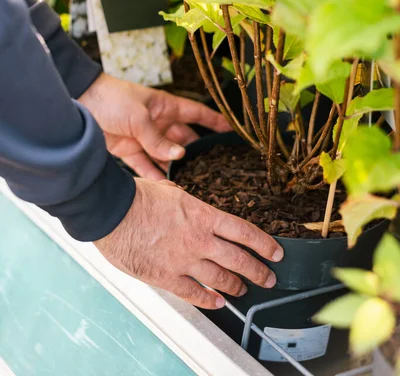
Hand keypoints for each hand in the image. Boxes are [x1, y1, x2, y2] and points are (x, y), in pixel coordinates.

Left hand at [79, 73, 230, 179]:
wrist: (79, 103)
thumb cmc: (111, 98)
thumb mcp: (139, 116)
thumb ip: (158, 138)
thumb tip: (179, 156)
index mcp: (165, 107)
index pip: (196, 114)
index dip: (214, 121)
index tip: (232, 131)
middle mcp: (158, 123)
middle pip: (184, 139)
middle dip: (198, 151)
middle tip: (215, 165)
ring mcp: (145, 138)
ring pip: (167, 156)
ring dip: (176, 167)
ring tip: (194, 182)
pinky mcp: (129, 151)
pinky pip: (147, 166)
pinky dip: (155, 176)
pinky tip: (167, 188)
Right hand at [95, 179, 283, 308]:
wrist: (111, 212)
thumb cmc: (137, 197)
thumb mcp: (169, 190)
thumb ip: (184, 200)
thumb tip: (185, 200)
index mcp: (203, 216)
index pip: (244, 232)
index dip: (264, 244)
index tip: (276, 252)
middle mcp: (199, 240)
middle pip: (239, 259)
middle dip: (259, 271)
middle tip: (269, 278)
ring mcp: (184, 261)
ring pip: (221, 279)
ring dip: (237, 286)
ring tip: (244, 290)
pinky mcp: (166, 277)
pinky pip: (194, 294)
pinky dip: (209, 300)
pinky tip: (218, 302)